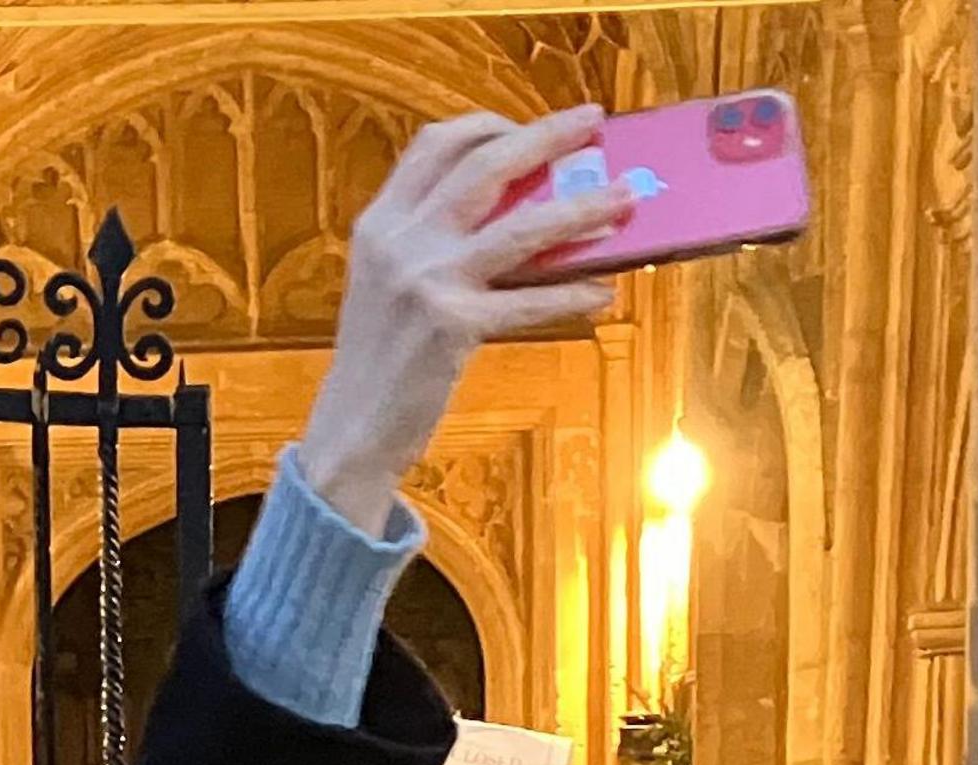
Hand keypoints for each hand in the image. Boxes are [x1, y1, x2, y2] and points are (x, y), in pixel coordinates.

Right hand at [296, 111, 630, 530]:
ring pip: (522, 227)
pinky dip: (572, 294)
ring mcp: (426, 282)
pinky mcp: (453, 327)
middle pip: (484, 166)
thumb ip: (432, 241)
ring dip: (584, 209)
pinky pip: (529, 302)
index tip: (530, 125)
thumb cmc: (382, 358)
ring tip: (625, 200)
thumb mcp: (389, 282)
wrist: (352, 427)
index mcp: (381, 222)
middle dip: (547, 136)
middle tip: (593, 123)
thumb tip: (518, 214)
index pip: (435, 145)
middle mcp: (400, 241)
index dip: (488, 125)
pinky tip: (602, 292)